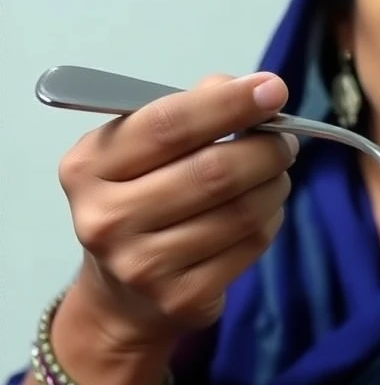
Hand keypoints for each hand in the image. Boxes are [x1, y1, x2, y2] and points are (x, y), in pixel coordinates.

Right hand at [57, 72, 296, 349]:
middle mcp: (108, 218)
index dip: (227, 104)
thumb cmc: (139, 203)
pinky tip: (265, 209)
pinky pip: (250, 245)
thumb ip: (185, 112)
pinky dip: (270, 219)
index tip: (273, 89)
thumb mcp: (138, 152)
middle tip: (285, 140)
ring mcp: (144, 265)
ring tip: (277, 173)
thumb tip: (245, 87)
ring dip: (274, 185)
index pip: (168, 125)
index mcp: (89, 167)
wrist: (122, 297)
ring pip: (240, 212)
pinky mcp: (183, 297)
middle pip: (213, 172)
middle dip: (265, 149)